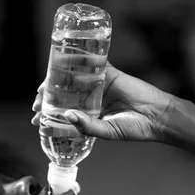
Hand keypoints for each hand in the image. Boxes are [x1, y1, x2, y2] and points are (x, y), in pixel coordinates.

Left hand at [31, 61, 172, 141]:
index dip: (50, 115)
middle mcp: (93, 100)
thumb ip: (87, 126)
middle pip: (66, 95)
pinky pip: (92, 64)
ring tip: (44, 88)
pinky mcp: (110, 73)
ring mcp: (101, 85)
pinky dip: (78, 62)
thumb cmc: (135, 128)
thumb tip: (67, 116)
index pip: (65, 113)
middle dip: (49, 98)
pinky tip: (63, 64)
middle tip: (37, 102)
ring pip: (74, 79)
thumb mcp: (106, 132)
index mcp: (91, 116)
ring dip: (58, 82)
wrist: (157, 117)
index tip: (36, 119)